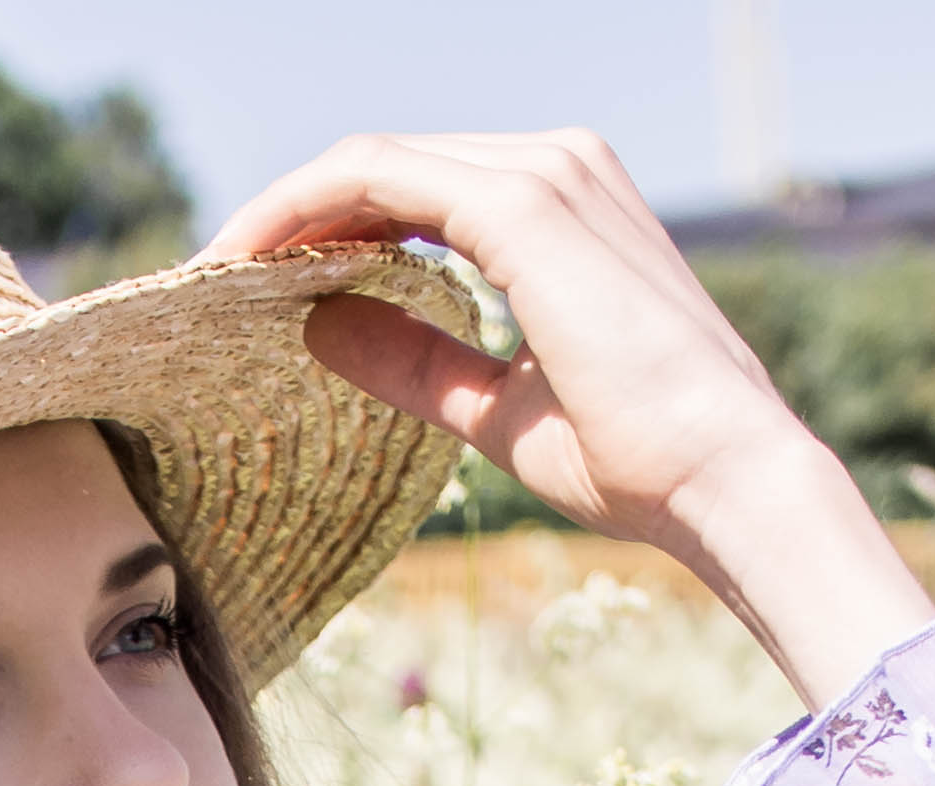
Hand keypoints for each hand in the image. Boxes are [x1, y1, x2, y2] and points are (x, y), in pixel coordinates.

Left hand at [209, 129, 934, 709]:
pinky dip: (308, 211)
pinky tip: (252, 261)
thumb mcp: (497, 411)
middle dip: (289, 216)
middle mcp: (555, 166)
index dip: (323, 229)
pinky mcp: (523, 204)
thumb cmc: (639, 460)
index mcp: (560, 207)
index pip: (413, 192)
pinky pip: (382, 179)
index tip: (251, 286)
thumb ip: (417, 363)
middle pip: (384, 165)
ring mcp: (545, 172)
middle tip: (211, 279)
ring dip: (285, 209)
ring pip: (373, 161)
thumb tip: (320, 330)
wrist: (723, 475)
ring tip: (217, 272)